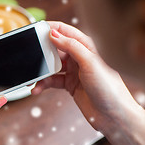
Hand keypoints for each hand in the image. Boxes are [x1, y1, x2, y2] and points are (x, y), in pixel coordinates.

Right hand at [32, 21, 144, 144]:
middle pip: (55, 49)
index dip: (50, 28)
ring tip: (31, 78)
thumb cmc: (109, 89)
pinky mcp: (70, 85)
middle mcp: (79, 57)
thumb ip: (71, 46)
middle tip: (29, 58)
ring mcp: (74, 71)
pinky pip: (52, 81)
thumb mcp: (89, 63)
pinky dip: (43, 84)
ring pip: (51, 66)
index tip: (35, 29)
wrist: (114, 116)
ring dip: (40, 72)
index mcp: (86, 47)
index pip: (65, 31)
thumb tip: (53, 34)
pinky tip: (37, 88)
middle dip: (41, 53)